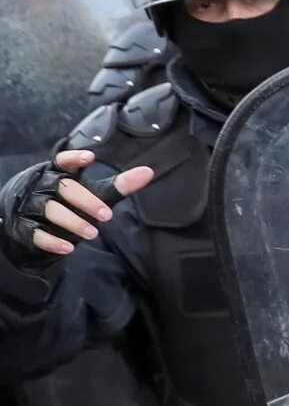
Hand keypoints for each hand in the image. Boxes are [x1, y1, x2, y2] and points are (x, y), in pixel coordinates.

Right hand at [1, 152, 154, 265]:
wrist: (28, 222)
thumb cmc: (68, 202)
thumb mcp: (93, 193)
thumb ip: (119, 185)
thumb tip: (149, 172)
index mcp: (58, 172)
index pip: (63, 160)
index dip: (74, 157)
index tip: (90, 157)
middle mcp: (42, 186)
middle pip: (64, 188)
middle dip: (86, 201)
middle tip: (107, 215)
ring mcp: (31, 206)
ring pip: (50, 210)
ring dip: (73, 222)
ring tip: (93, 234)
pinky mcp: (24, 227)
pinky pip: (36, 233)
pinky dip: (52, 241)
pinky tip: (68, 248)